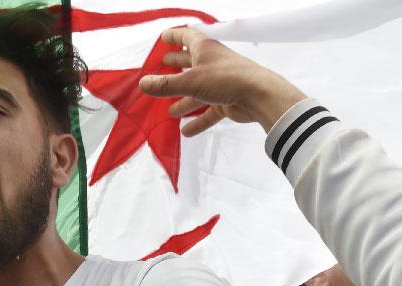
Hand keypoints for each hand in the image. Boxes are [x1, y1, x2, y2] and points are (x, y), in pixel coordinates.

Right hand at [137, 25, 305, 135]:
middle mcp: (212, 64)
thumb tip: (143, 84)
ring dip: (184, 99)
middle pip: (191, 63)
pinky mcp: (226, 102)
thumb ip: (166, 85)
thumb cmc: (225, 79)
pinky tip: (185, 131)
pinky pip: (208, 112)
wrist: (258, 96)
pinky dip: (197, 121)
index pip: (187, 37)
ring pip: (197, 91)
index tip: (163, 38)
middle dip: (176, 65)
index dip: (174, 37)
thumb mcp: (190, 81)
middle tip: (162, 65)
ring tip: (169, 109)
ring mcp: (219, 84)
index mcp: (205, 50)